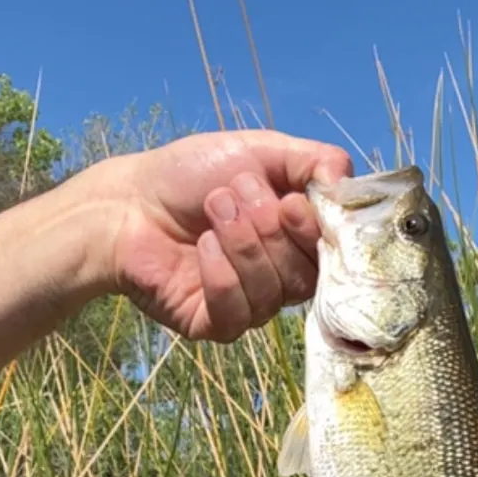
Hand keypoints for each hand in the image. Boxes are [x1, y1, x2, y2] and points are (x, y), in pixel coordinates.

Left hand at [100, 129, 352, 341]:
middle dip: (268, 228)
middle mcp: (282, 278)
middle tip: (233, 194)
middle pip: (306, 276)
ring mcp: (250, 305)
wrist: (129, 201)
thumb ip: (314, 161)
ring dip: (241, 244)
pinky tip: (201, 248)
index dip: (315, 232)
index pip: (334, 255)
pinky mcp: (216, 325)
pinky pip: (237, 312)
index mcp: (298, 240)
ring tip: (212, 210)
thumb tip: (348, 182)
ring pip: (273, 294)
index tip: (288, 201)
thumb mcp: (261, 151)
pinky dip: (221, 275)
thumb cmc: (192, 175)